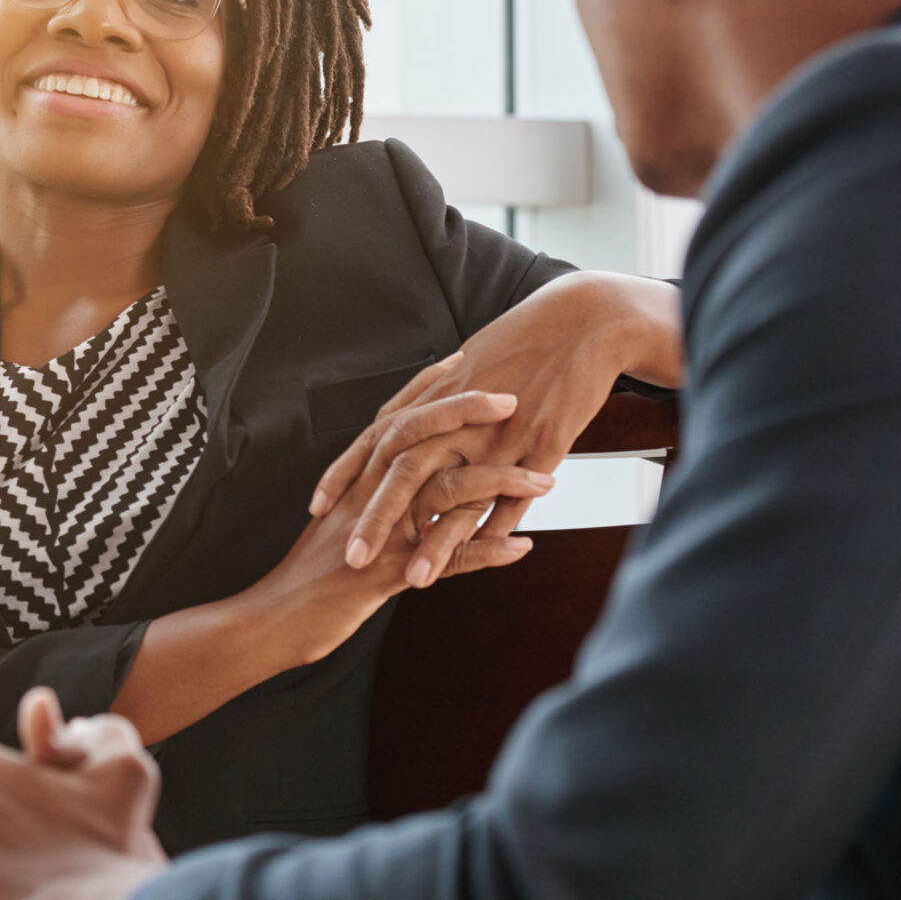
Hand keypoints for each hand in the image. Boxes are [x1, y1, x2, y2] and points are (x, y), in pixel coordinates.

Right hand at [243, 397, 552, 666]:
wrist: (275, 619)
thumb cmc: (311, 577)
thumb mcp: (348, 531)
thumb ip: (378, 507)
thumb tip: (413, 496)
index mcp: (355, 480)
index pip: (394, 420)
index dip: (428, 389)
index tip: (463, 361)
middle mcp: (364, 495)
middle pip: (417, 436)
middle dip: (466, 413)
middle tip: (511, 396)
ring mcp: (376, 531)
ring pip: (443, 490)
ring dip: (498, 483)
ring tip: (545, 480)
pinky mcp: (386, 571)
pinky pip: (446, 557)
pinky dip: (486, 552)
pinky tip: (521, 547)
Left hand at [309, 274, 680, 588]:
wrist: (581, 321)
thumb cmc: (524, 342)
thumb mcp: (468, 368)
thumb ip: (433, 400)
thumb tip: (406, 419)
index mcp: (435, 398)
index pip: (376, 441)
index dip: (346, 474)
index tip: (319, 507)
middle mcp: (460, 417)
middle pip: (405, 472)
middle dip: (376, 519)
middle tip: (353, 558)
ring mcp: (500, 432)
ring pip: (458, 492)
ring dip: (435, 540)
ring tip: (416, 579)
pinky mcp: (543, 443)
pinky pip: (515, 493)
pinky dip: (499, 526)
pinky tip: (484, 557)